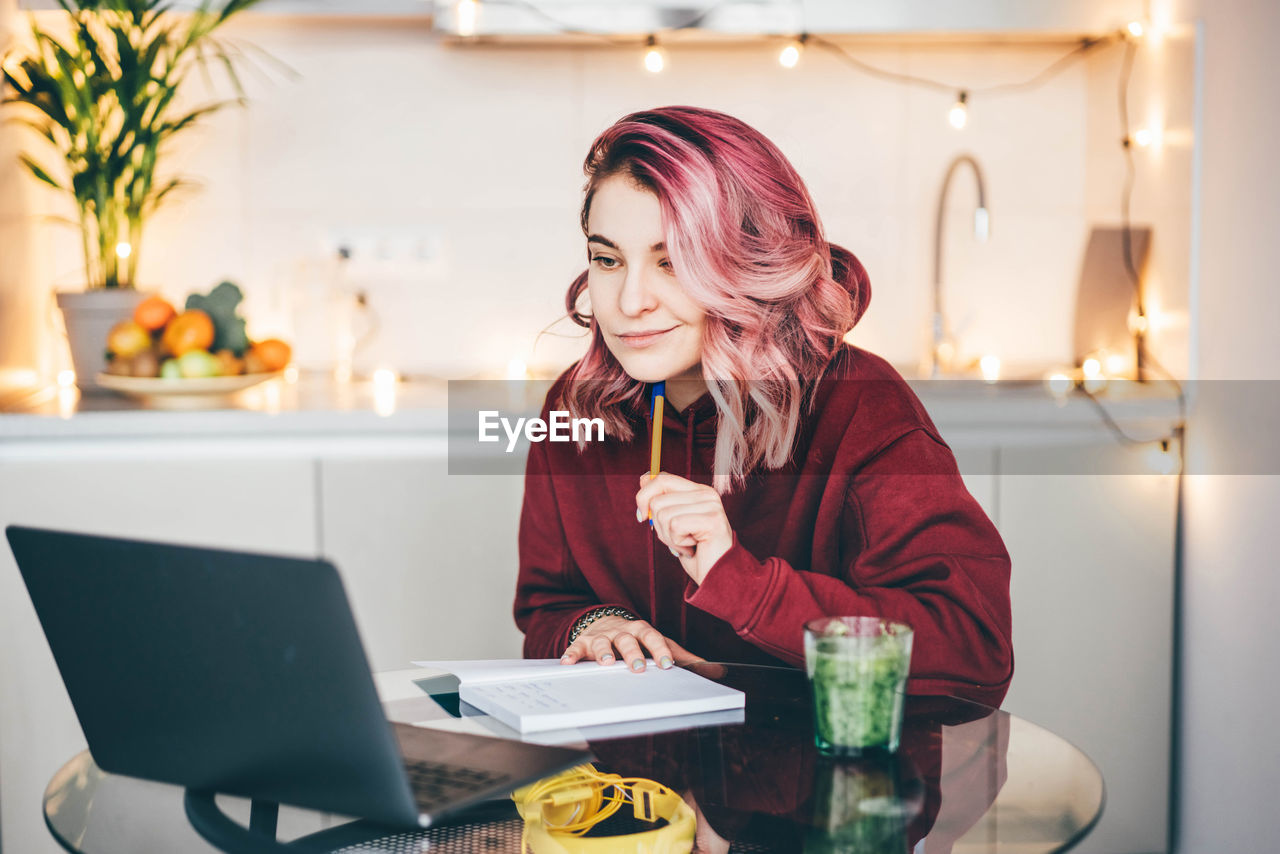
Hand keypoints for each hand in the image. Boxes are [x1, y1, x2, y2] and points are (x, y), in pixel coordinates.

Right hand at [561, 616, 701, 672]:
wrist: (605, 622)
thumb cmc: (637, 638)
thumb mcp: (659, 644)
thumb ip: (684, 657)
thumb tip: (717, 670)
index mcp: (642, 630)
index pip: (653, 637)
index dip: (660, 650)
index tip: (667, 664)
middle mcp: (622, 631)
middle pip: (628, 640)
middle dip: (633, 653)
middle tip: (638, 668)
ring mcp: (601, 636)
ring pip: (603, 642)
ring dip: (604, 652)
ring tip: (606, 663)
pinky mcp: (583, 643)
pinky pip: (576, 648)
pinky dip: (572, 655)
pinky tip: (567, 663)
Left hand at [636, 472, 733, 584]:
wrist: (717, 577)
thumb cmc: (695, 551)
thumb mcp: (673, 522)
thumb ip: (662, 500)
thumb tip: (644, 478)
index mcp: (698, 490)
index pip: (661, 478)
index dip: (644, 496)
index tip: (642, 516)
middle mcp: (706, 493)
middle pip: (657, 499)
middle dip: (658, 525)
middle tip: (676, 537)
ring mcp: (711, 506)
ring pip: (663, 515)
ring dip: (669, 537)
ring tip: (687, 544)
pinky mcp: (712, 520)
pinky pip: (675, 526)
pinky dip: (678, 543)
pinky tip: (692, 547)